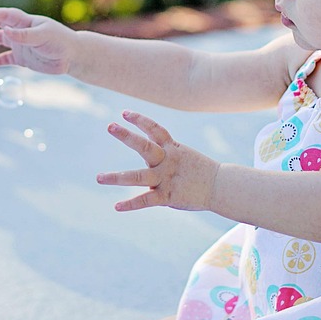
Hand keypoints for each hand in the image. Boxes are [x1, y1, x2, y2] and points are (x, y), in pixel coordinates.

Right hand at [0, 7, 76, 74]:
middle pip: (0, 24)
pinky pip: (7, 59)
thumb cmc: (60, 41)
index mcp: (26, 22)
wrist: (73, 56)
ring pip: (0, 40)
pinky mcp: (24, 59)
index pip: (6, 16)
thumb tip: (5, 30)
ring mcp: (22, 45)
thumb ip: (24, 35)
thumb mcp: (43, 36)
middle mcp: (21, 32)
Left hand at [97, 110, 219, 211]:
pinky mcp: (168, 195)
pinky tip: (117, 206)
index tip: (124, 113)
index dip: (140, 120)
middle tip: (110, 126)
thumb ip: (165, 153)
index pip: (155, 129)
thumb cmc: (200, 172)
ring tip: (98, 178)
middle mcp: (167, 160)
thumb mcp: (183, 155)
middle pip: (144, 145)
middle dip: (126, 135)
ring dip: (117, 177)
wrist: (222, 187)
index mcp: (172, 148)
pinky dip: (131, 204)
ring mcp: (166, 178)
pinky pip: (146, 200)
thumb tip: (150, 152)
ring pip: (138, 176)